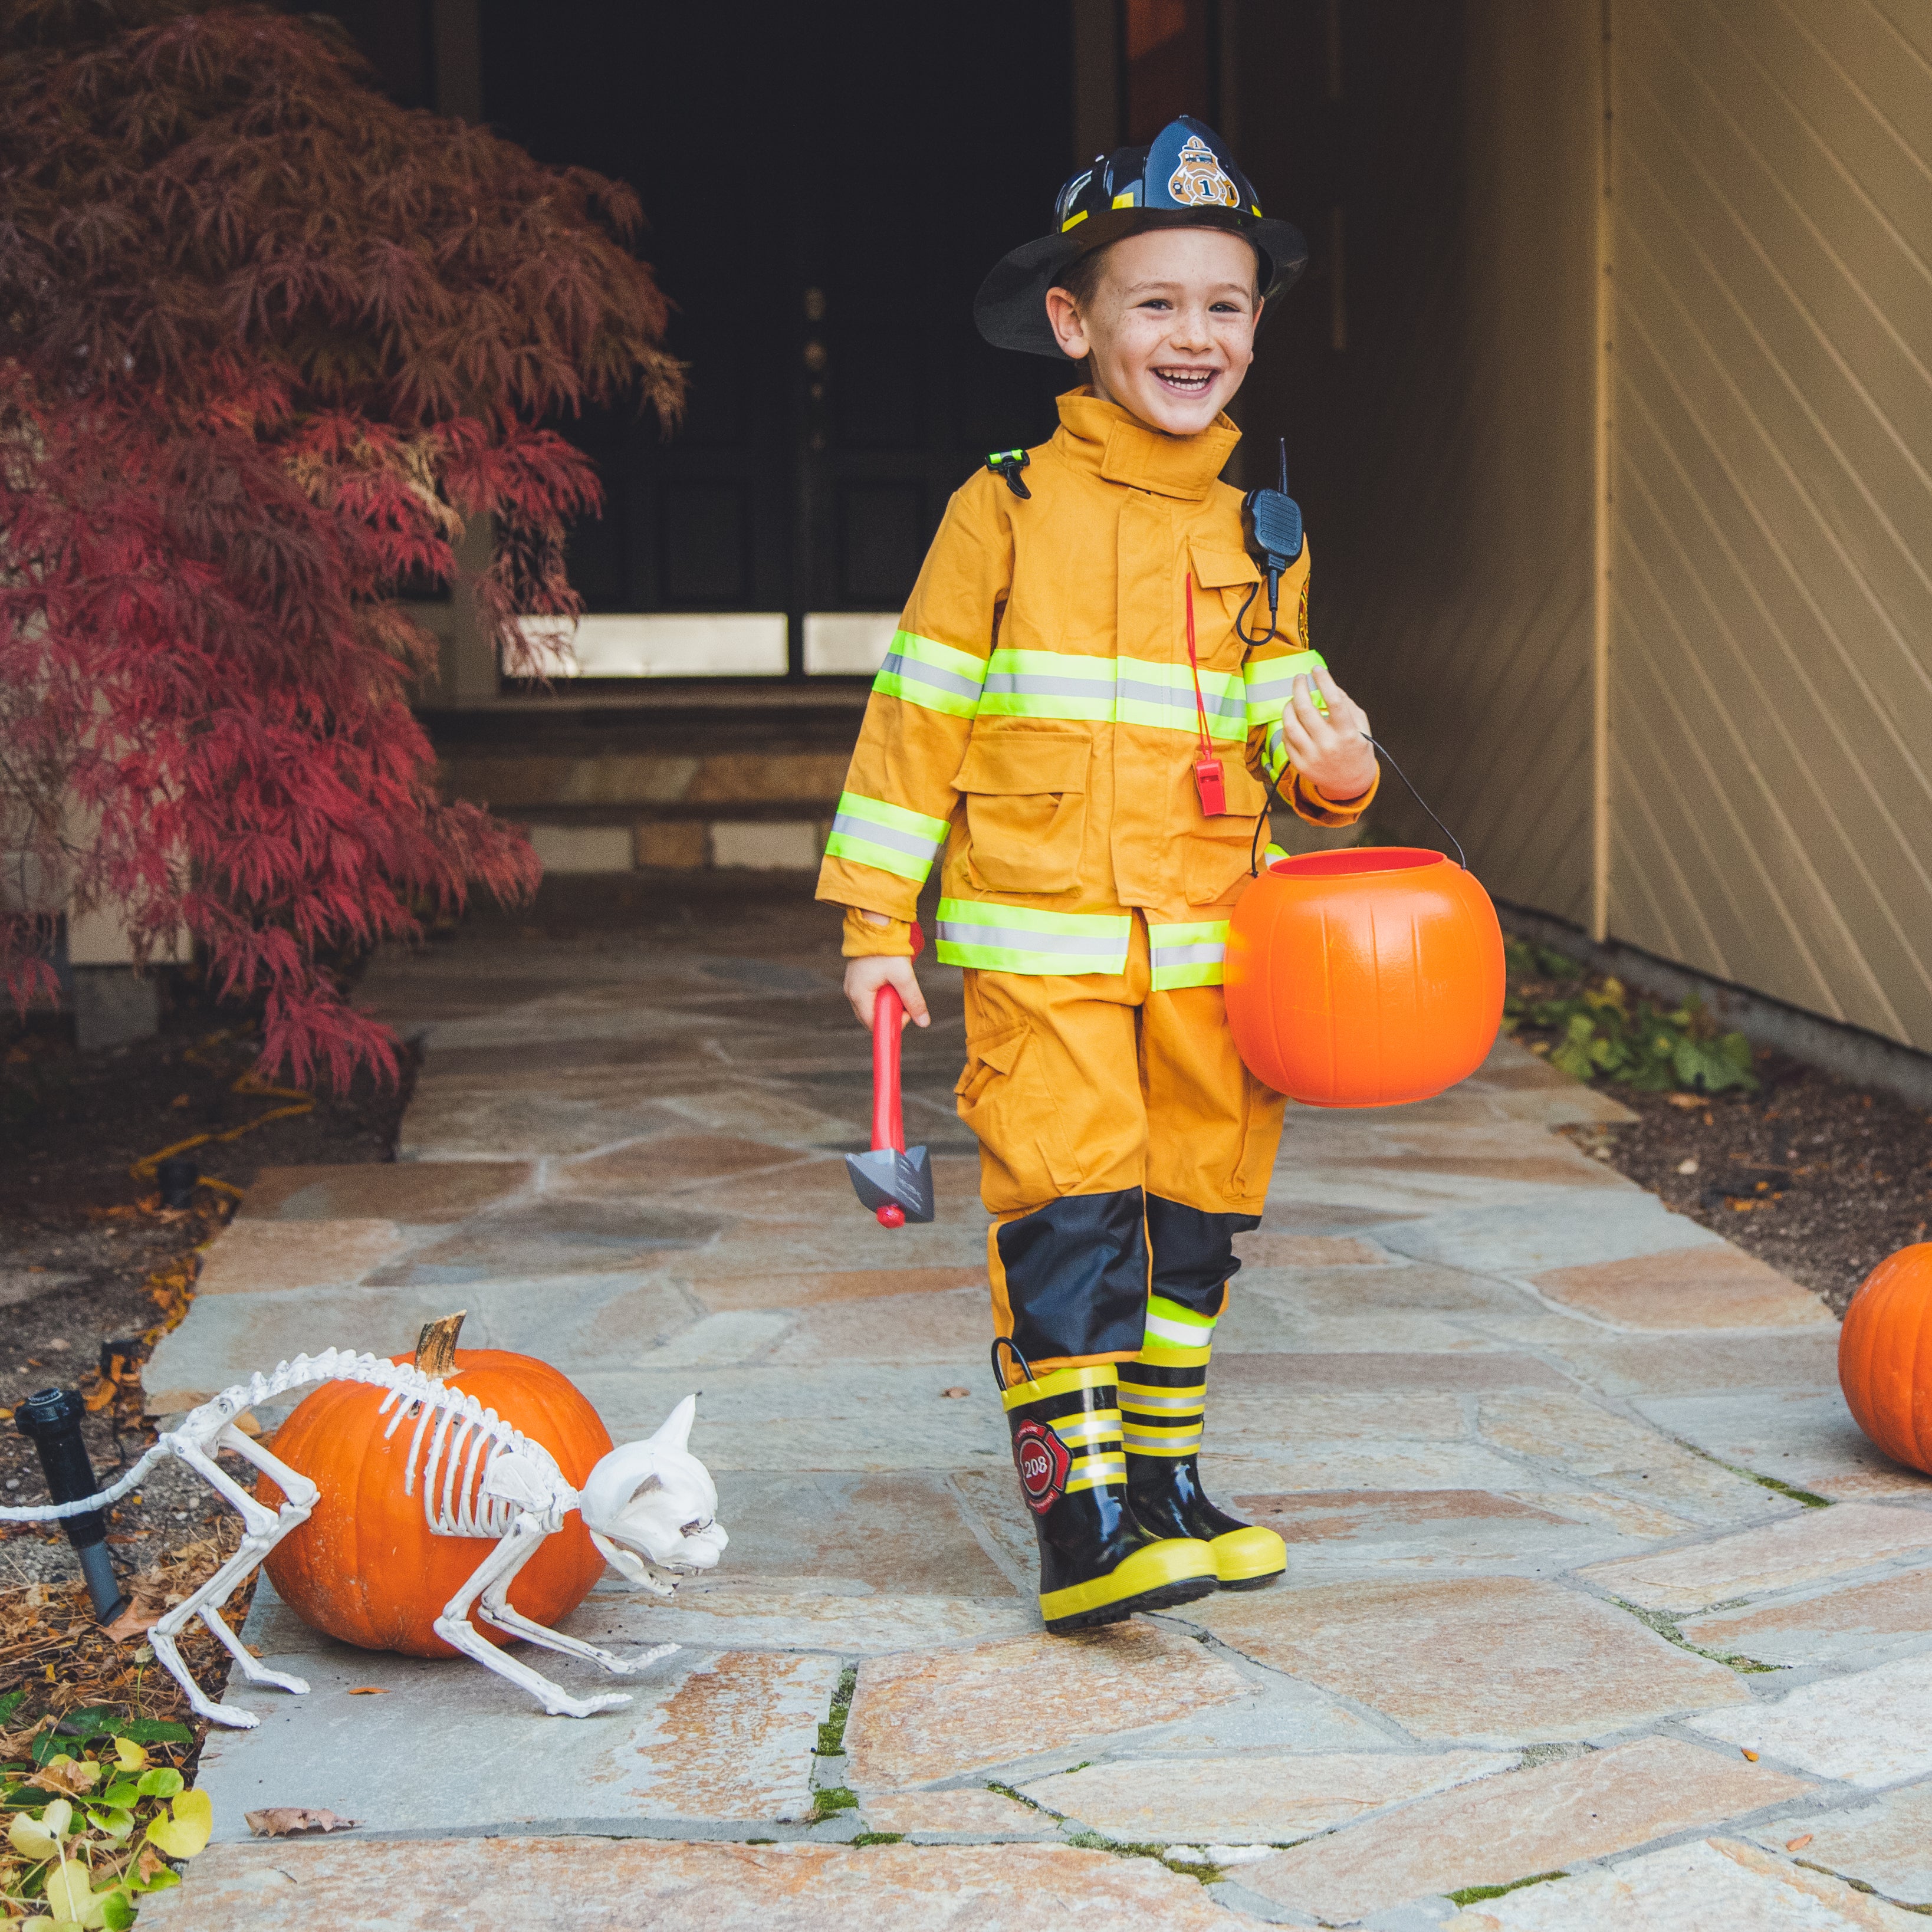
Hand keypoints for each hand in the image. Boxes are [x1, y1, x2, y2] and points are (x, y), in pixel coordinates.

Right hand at [844, 953, 929, 1031]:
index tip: (906, 1012)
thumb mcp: (904, 976)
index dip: (892, 1023)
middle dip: (891, 1011)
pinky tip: (891, 979)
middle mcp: (851, 992)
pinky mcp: (858, 978)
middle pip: (873, 1017)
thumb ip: (913, 1000)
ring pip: (873, 1005)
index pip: (874, 1025)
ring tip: (898, 984)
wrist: (876, 924)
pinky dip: (884, 992)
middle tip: (904, 997)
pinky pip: (871, 994)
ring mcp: (853, 985)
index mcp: (859, 995)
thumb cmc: (887, 948)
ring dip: (888, 1000)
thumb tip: (924, 1021)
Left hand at [1279, 662, 1376, 800]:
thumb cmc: (1356, 749)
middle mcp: (1328, 745)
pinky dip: (1287, 725)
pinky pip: (1286, 739)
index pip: (1334, 701)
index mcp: (1347, 733)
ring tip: (1293, 698)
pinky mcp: (1300, 764)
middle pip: (1305, 709)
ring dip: (1288, 705)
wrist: (1350, 784)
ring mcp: (1312, 756)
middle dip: (1299, 688)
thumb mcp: (1361, 725)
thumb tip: (1328, 685)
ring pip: (1290, 724)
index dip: (1324, 681)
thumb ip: (1347, 704)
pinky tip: (1293, 719)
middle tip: (1299, 678)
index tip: (1317, 669)